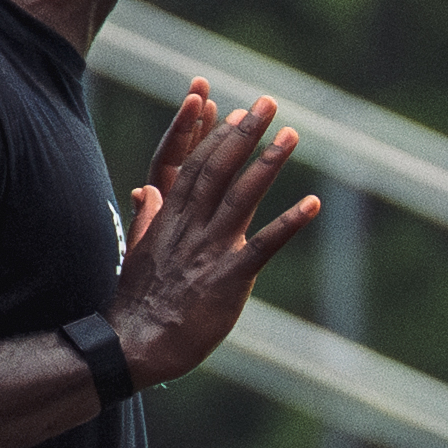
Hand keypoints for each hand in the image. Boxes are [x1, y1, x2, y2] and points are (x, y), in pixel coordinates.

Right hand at [110, 82, 316, 384]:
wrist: (135, 344)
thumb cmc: (137, 305)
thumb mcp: (137, 254)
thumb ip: (146, 220)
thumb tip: (145, 190)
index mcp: (170, 221)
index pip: (195, 168)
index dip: (218, 138)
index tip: (237, 115)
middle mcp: (191, 228)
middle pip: (219, 169)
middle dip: (245, 133)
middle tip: (268, 103)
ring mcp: (210, 250)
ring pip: (242, 196)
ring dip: (269, 163)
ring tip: (292, 135)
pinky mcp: (228, 278)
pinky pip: (264, 246)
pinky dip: (289, 223)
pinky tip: (312, 204)